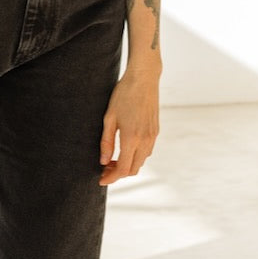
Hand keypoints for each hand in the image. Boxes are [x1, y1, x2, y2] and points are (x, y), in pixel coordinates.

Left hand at [98, 65, 160, 184]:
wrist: (144, 79)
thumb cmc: (123, 95)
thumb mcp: (109, 118)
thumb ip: (106, 142)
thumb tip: (103, 161)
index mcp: (131, 138)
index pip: (122, 169)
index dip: (111, 178)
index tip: (101, 180)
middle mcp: (145, 140)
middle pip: (133, 169)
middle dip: (118, 173)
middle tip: (104, 168)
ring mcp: (152, 136)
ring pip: (141, 161)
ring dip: (127, 165)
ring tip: (112, 159)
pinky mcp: (156, 131)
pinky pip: (147, 151)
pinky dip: (136, 157)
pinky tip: (125, 149)